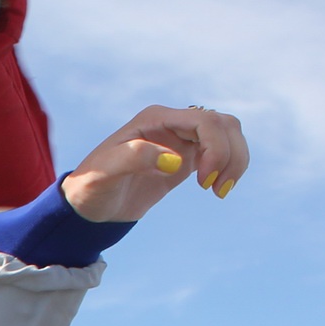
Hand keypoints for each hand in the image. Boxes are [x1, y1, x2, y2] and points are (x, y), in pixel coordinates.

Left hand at [61, 105, 250, 222]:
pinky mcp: (187, 158)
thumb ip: (135, 158)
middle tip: (215, 188)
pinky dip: (229, 167)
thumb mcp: (105, 173)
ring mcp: (182, 139)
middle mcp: (173, 123)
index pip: (205, 120)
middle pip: (224, 125)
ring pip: (228, 135)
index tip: (204, 180)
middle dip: (230, 154)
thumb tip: (175, 160)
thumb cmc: (91, 187)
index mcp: (156, 118)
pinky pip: (222, 151)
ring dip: (235, 160)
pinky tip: (217, 189)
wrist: (88, 207)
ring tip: (219, 190)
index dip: (216, 147)